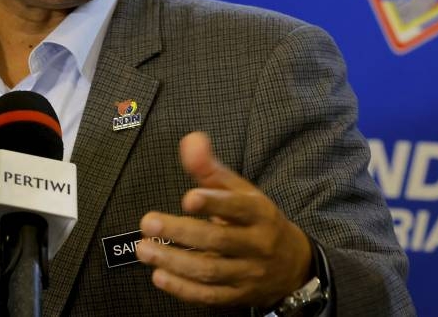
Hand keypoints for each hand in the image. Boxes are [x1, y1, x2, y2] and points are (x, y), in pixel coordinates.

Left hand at [135, 131, 312, 306]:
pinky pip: (209, 296)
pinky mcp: (238, 296)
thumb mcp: (241, 191)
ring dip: (174, 261)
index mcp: (260, 214)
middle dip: (181, 232)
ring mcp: (248, 274)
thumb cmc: (256, 220)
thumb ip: (211, 168)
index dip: (213, 204)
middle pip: (218, 241)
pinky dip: (183, 289)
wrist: (293, 264)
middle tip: (148, 222)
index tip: (187, 199)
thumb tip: (190, 141)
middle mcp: (257, 245)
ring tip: (144, 249)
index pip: (237, 208)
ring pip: (210, 271)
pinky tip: (159, 276)